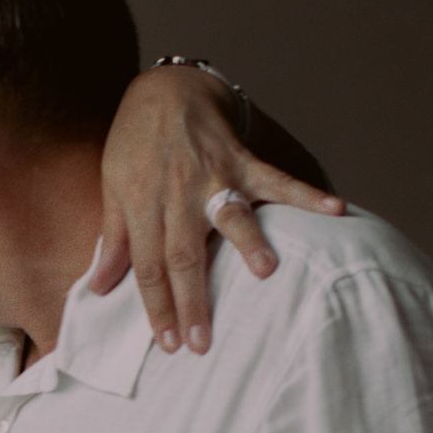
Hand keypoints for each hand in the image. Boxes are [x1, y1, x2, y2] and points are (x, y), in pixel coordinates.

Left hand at [93, 69, 345, 353]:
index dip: (158, 307)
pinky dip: (306, 194)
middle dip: (193, 301)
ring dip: (250, 242)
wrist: (165, 88)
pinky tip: (334, 209)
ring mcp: (213, 175)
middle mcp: (178, 193)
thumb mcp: (112, 186)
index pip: (150, 266)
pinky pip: (277, 179)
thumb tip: (98, 287)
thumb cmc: (135, 142)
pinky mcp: (243, 160)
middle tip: (202, 342)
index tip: (169, 343)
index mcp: (143, 204)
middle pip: (186, 255)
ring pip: (230, 215)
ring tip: (266, 271)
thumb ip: (112, 238)